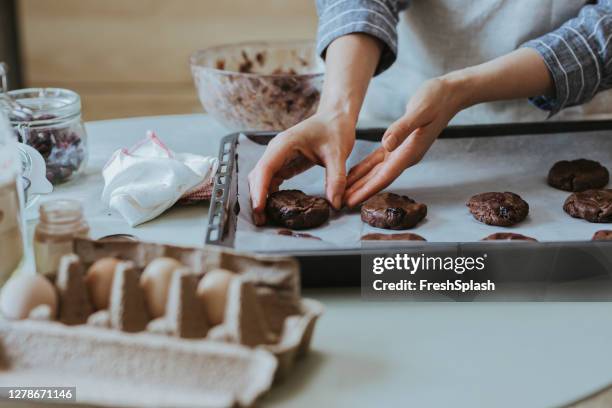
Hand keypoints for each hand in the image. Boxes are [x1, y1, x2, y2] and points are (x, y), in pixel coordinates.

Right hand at [248, 112, 355, 224]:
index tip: (259, 208)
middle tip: (261, 221)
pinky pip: (271, 179)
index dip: (260, 190)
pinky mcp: (283, 162)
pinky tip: (274, 207)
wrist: (335, 117)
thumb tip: (335, 204)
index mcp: (285, 143)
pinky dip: (269, 193)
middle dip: (257, 197)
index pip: (266, 168)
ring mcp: (278, 156)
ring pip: (261, 178)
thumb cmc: (335, 129)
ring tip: (265, 218)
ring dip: (261, 197)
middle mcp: (276, 150)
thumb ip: (336, 178)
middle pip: (258, 175)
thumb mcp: (338, 153)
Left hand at [344, 77, 464, 206]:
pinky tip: (354, 174)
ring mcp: (402, 151)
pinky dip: (365, 168)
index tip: (352, 202)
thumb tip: (386, 144)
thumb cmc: (436, 100)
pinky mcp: (398, 143)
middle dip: (360, 192)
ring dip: (361, 183)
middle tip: (341, 204)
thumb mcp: (420, 111)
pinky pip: (378, 161)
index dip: (367, 190)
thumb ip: (403, 128)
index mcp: (410, 152)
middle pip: (378, 179)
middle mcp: (405, 156)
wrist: (450, 94)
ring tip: (343, 193)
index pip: (384, 177)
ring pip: (376, 172)